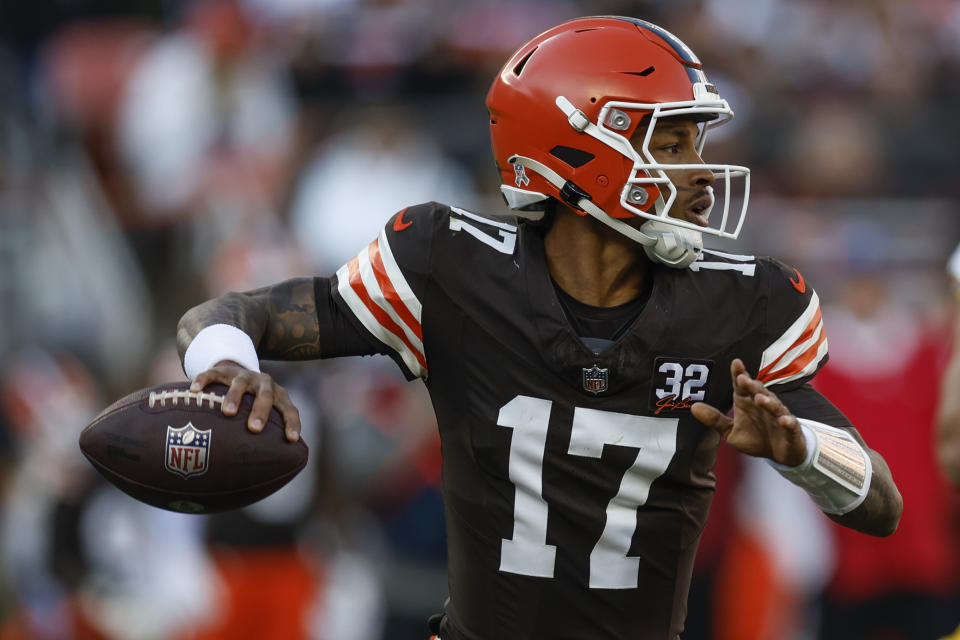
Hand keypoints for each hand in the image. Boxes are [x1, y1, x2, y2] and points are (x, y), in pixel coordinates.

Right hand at [190, 361, 300, 441]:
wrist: (239, 374)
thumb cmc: (254, 406)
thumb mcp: (265, 415)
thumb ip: (266, 438)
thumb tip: (262, 476)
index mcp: (278, 396)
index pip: (289, 410)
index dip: (292, 423)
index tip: (292, 439)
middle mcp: (264, 384)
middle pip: (266, 395)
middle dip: (261, 411)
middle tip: (254, 428)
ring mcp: (243, 376)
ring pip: (240, 383)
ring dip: (235, 397)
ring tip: (228, 412)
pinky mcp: (223, 371)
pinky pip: (212, 373)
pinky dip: (204, 380)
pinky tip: (195, 390)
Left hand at [691, 358, 805, 465]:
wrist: (780, 455)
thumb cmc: (756, 438)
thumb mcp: (730, 431)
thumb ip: (714, 419)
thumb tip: (693, 407)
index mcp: (748, 402)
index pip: (742, 385)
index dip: (739, 374)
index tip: (735, 363)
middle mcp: (764, 405)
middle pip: (758, 391)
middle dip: (751, 385)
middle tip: (742, 379)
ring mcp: (779, 416)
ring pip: (774, 406)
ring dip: (767, 402)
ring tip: (758, 398)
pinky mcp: (791, 430)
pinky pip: (790, 424)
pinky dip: (787, 421)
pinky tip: (783, 420)